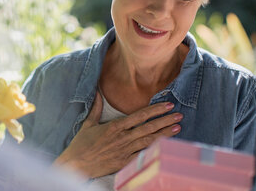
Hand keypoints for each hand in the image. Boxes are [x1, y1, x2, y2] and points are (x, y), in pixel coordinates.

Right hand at [53, 92, 181, 178]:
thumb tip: (96, 92)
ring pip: (149, 141)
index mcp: (115, 126)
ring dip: (164, 134)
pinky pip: (143, 156)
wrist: (76, 164)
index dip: (155, 110)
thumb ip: (96, 108)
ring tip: (177, 128)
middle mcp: (122, 138)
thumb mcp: (88, 123)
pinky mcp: (125, 163)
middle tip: (179, 115)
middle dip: (165, 120)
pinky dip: (155, 151)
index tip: (167, 105)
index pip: (140, 115)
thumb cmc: (81, 144)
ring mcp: (125, 151)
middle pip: (148, 127)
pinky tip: (166, 146)